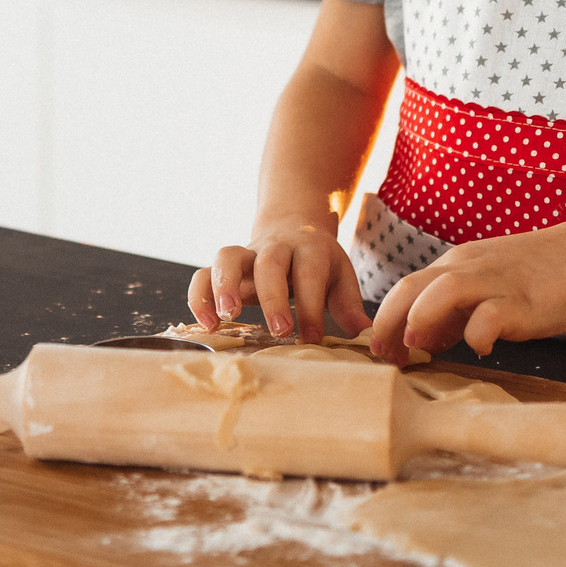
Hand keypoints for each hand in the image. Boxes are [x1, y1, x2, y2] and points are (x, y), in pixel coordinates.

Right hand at [188, 213, 367, 341]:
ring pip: (228, 257)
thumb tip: (366, 333)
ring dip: (224, 285)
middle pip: (270, 263)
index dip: (311, 307)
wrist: (292, 227)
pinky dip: (199, 296)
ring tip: (226, 317)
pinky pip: (202, 273)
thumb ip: (349, 304)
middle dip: (273, 297)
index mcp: (309, 249)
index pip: (309, 275)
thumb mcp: (340, 276)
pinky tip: (205, 324)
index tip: (313, 339)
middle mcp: (275, 247)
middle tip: (279, 331)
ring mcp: (245, 254)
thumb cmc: (318, 264)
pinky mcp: (223, 266)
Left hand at [367, 229, 565, 359]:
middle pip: (411, 287)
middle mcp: (467, 268)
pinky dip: (478, 334)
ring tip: (414, 346)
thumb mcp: (485, 286)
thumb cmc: (535, 274)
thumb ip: (454, 311)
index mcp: (454, 266)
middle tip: (380, 354)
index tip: (379, 352)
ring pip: (443, 291)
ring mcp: (494, 282)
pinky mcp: (522, 300)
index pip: (406, 289)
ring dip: (421, 318)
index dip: (385, 320)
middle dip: (387, 321)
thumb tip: (423, 341)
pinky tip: (482, 348)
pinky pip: (491, 315)